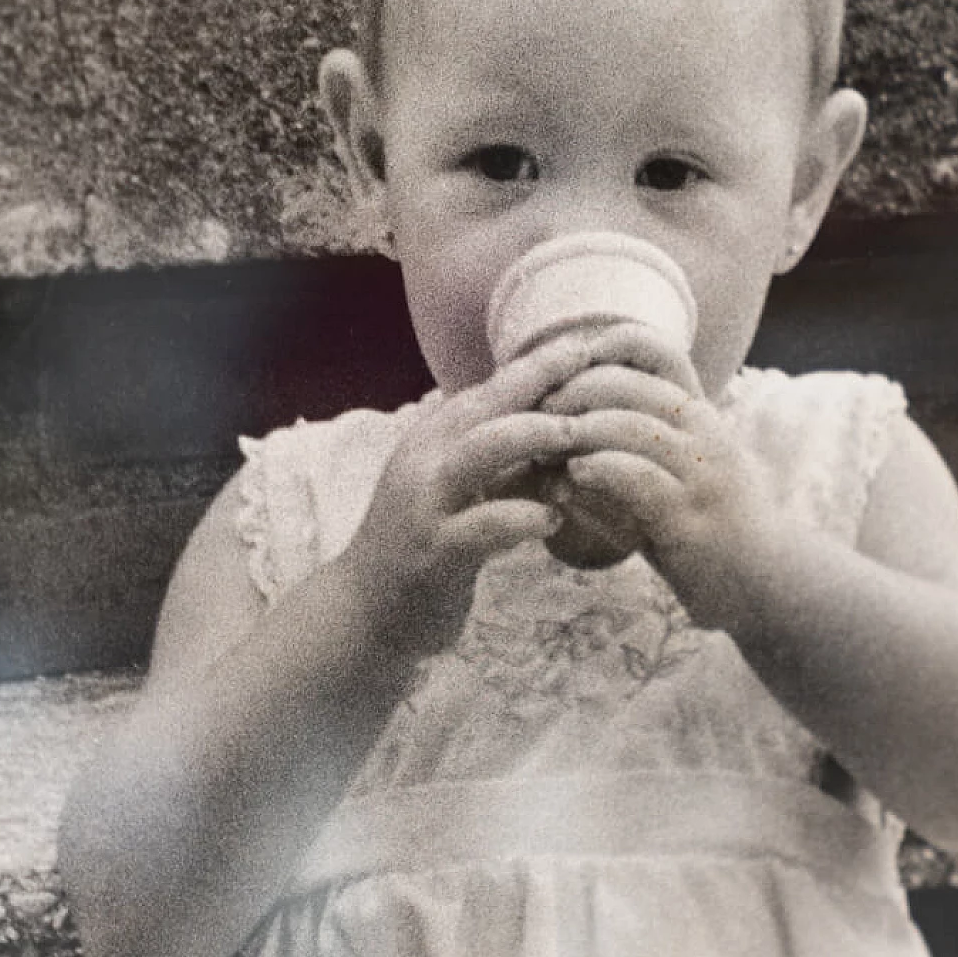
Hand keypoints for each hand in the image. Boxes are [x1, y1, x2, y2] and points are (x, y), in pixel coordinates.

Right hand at [341, 330, 618, 658]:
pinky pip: (482, 526)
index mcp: (434, 440)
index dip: (539, 365)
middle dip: (539, 380)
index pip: (490, 389)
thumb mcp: (462, 490)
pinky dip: (521, 517)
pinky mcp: (434, 553)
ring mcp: (426, 505)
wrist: (363, 612)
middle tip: (594, 366)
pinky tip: (553, 518)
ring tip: (576, 435)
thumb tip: (568, 428)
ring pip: (479, 452)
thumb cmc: (424, 544)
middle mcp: (425, 461)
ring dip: (531, 436)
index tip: (588, 344)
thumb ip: (505, 460)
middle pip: (485, 405)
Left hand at [541, 331, 774, 626]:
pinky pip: (636, 477)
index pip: (655, 349)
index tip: (563, 373)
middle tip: (535, 417)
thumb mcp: (676, 474)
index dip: (604, 346)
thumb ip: (632, 447)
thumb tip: (561, 432)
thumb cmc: (708, 528)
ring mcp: (702, 473)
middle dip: (571, 394)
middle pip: (627, 383)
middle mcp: (705, 432)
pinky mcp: (690, 517)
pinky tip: (569, 481)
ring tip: (544, 451)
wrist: (765, 584)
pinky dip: (596, 470)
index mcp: (699, 414)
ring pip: (628, 426)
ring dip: (576, 433)